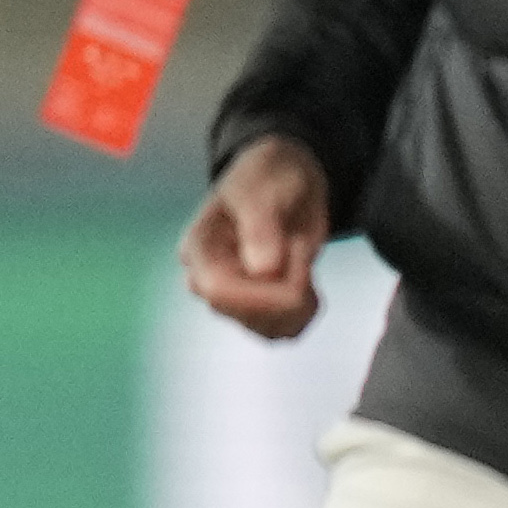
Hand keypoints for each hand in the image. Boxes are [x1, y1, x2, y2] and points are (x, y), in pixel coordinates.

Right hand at [184, 136, 332, 338]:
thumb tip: (263, 269)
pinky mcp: (258, 311)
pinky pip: (285, 331)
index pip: (218, 290)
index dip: (263, 292)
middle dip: (288, 288)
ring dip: (301, 299)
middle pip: (246, 314)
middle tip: (299, 243)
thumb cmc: (267, 176)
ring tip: (299, 253)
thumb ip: (261, 225)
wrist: (285, 181)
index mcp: (200, 247)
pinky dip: (307, 310)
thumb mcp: (264, 187)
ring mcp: (233, 299)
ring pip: (270, 329)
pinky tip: (306, 278)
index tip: (298, 260)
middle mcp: (208, 279)